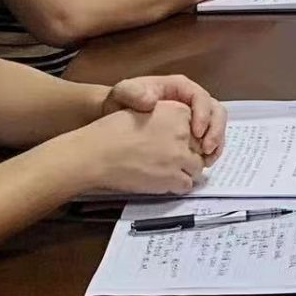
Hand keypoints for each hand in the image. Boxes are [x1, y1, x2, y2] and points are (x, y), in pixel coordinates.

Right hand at [80, 100, 204, 194]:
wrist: (96, 154)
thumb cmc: (112, 131)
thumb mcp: (144, 110)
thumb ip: (167, 116)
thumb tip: (179, 128)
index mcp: (178, 111)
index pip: (197, 126)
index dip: (188, 136)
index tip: (176, 141)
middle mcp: (183, 132)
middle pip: (199, 146)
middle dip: (189, 153)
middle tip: (173, 158)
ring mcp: (180, 156)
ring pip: (197, 166)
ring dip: (186, 170)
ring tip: (169, 171)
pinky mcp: (173, 177)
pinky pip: (187, 184)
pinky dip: (178, 184)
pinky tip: (165, 182)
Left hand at [105, 75, 226, 161]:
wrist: (114, 117)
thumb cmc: (122, 102)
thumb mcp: (123, 93)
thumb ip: (133, 93)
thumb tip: (151, 101)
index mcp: (181, 87)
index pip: (202, 98)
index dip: (203, 115)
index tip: (196, 134)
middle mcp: (192, 100)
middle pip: (216, 112)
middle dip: (215, 131)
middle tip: (206, 150)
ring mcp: (194, 116)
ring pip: (216, 126)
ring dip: (216, 143)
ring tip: (207, 160)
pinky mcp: (192, 132)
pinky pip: (209, 139)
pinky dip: (210, 151)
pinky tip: (203, 163)